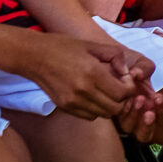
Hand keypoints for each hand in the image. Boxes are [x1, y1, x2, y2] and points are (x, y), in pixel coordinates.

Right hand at [18, 33, 149, 119]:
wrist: (33, 56)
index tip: (124, 78)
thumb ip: (115, 57)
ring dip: (110, 105)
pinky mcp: (64, 107)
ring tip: (105, 91)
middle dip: (122, 98)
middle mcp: (83, 91)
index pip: (123, 93)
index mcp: (93, 73)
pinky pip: (89, 116)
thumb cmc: (64, 47)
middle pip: (116, 108)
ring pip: (104, 114)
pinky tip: (93, 96)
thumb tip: (127, 72)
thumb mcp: (93, 45)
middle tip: (118, 86)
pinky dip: (96, 109)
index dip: (129, 87)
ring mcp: (72, 102)